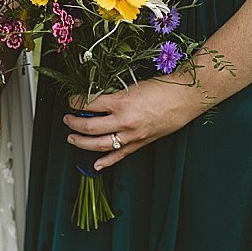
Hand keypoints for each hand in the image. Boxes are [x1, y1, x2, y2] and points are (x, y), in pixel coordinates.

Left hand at [63, 78, 206, 170]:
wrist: (185, 98)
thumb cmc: (161, 88)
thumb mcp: (131, 86)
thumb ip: (112, 95)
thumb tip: (93, 100)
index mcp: (120, 101)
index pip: (88, 104)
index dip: (75, 102)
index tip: (71, 100)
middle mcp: (124, 121)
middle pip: (88, 127)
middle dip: (72, 124)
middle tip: (66, 119)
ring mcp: (132, 135)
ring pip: (99, 144)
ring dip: (81, 142)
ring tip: (71, 138)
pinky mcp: (140, 143)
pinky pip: (119, 155)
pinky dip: (105, 161)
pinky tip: (95, 164)